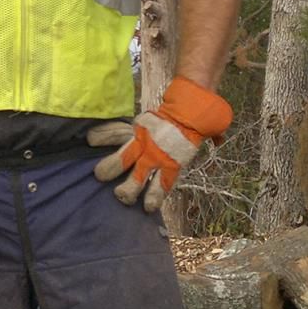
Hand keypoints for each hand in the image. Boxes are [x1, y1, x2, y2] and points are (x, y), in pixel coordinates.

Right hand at [88, 76, 232, 211]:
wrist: (193, 100)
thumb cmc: (205, 116)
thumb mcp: (210, 131)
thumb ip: (211, 138)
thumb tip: (218, 140)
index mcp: (174, 162)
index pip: (162, 185)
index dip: (153, 198)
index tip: (146, 208)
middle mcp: (156, 155)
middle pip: (138, 177)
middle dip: (128, 190)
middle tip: (121, 196)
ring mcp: (144, 141)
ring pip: (123, 158)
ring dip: (110, 167)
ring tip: (99, 175)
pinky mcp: (137, 127)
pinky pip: (117, 132)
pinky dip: (103, 134)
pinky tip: (89, 139)